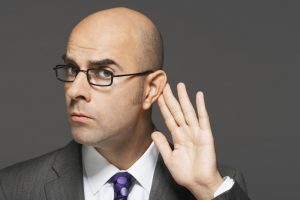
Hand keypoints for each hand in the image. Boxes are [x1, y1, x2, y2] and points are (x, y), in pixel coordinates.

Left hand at [151, 83, 222, 199]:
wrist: (199, 183)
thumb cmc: (186, 173)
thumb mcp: (169, 158)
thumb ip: (162, 145)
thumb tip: (153, 133)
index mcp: (178, 137)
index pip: (168, 118)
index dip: (163, 107)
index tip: (157, 96)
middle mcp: (186, 131)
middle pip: (177, 111)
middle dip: (170, 98)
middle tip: (165, 85)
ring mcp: (196, 132)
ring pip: (188, 111)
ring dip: (184, 98)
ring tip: (180, 85)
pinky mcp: (206, 135)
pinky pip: (203, 119)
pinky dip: (201, 107)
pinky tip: (199, 96)